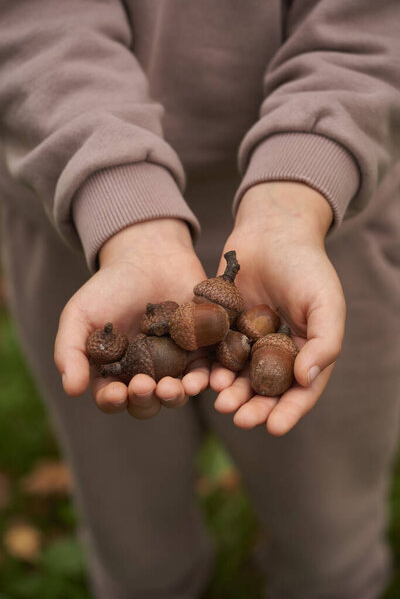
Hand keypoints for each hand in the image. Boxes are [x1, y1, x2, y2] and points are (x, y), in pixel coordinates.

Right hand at [54, 219, 209, 418]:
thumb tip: (71, 390)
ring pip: (178, 392)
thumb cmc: (109, 287)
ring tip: (176, 387)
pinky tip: (206, 379)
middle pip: (147, 402)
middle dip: (147, 401)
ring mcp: (174, 364)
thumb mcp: (80, 315)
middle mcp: (145, 374)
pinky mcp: (201, 349)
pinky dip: (207, 379)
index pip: (112, 398)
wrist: (148, 257)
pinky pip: (207, 371)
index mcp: (114, 371)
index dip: (114, 400)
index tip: (118, 393)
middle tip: (147, 386)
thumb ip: (70, 351)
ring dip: (177, 396)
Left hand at [210, 182, 345, 435]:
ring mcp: (247, 339)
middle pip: (265, 389)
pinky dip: (210, 369)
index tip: (275, 428)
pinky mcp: (223, 326)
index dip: (289, 411)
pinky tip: (204, 378)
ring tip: (220, 402)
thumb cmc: (306, 265)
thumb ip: (325, 342)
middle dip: (255, 408)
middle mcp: (276, 350)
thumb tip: (306, 379)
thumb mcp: (326, 302)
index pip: (300, 389)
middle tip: (240, 419)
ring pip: (238, 376)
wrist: (271, 230)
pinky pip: (215, 353)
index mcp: (306, 350)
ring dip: (230, 393)